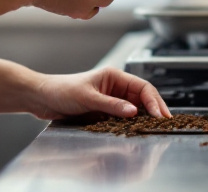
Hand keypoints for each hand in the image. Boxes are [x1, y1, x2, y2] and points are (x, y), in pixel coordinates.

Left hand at [29, 67, 171, 120]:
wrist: (43, 98)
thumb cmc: (62, 90)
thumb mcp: (87, 97)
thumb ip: (111, 105)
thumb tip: (133, 111)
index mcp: (114, 76)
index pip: (142, 87)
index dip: (154, 101)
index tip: (160, 115)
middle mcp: (115, 87)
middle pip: (143, 99)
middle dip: (155, 110)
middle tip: (164, 124)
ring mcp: (111, 100)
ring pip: (135, 109)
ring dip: (144, 118)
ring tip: (154, 128)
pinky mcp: (105, 112)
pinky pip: (124, 118)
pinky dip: (132, 124)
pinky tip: (136, 131)